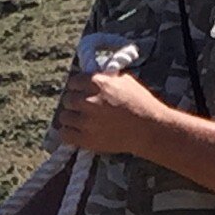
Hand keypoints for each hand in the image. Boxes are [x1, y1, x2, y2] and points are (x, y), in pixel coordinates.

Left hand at [54, 67, 168, 158]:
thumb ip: (104, 78)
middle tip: (83, 108)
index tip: (82, 92)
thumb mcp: (124, 80)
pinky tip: (77, 132)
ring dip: (71, 118)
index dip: (78, 88)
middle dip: (75, 103)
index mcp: (97, 82)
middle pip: (67, 99)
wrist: (150, 129)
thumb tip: (92, 76)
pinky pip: (65, 134)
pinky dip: (68, 133)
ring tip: (81, 121)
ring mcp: (86, 121)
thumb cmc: (141, 103)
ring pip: (64, 117)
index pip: (73, 82)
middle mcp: (88, 100)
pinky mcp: (86, 139)